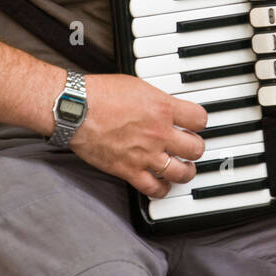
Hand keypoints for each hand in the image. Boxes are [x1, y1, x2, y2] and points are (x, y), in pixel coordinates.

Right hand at [67, 73, 206, 197]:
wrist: (76, 108)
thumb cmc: (99, 93)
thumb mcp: (137, 86)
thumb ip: (156, 100)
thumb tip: (165, 106)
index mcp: (163, 108)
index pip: (200, 119)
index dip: (200, 122)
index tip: (196, 124)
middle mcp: (159, 133)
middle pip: (196, 148)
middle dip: (195, 148)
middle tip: (190, 146)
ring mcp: (146, 154)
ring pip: (182, 172)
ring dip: (186, 171)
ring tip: (183, 168)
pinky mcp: (129, 171)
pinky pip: (155, 189)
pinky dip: (162, 189)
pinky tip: (162, 184)